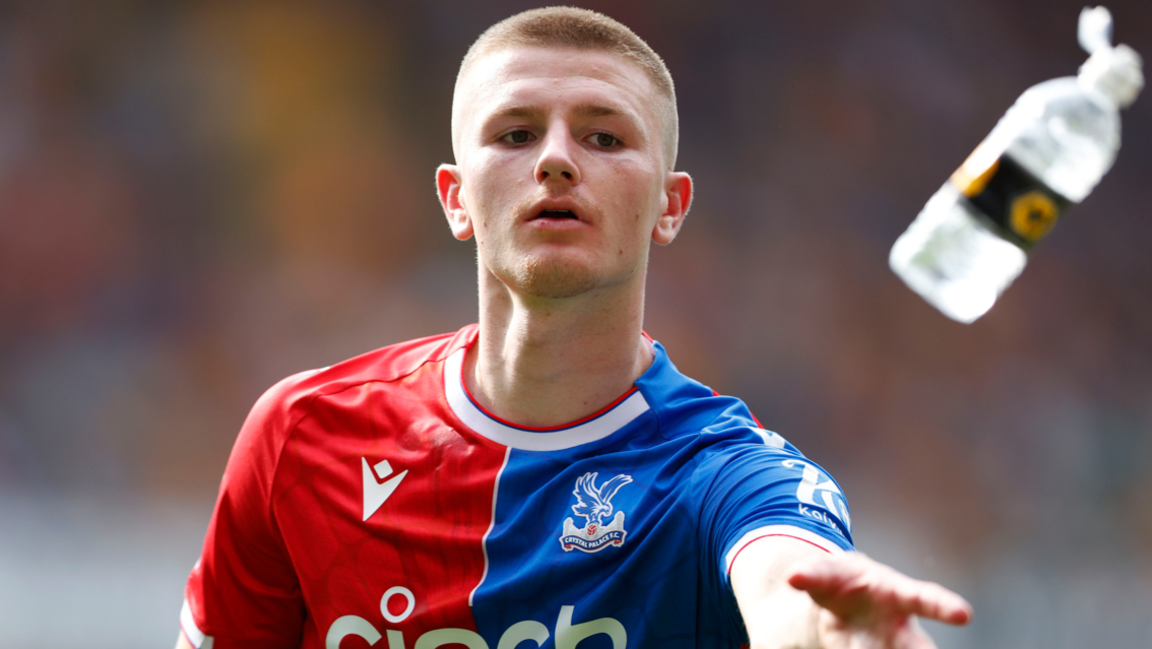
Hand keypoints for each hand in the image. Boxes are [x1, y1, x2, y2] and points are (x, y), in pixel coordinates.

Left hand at [788, 553, 971, 648]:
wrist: (837, 601)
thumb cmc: (840, 578)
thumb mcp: (826, 571)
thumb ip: (812, 574)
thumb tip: (792, 576)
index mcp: (898, 594)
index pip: (925, 598)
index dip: (945, 606)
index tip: (963, 613)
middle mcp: (902, 629)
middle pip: (921, 647)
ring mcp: (890, 648)